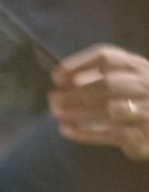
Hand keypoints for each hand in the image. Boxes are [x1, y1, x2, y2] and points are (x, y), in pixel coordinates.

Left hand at [48, 44, 148, 160]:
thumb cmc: (136, 102)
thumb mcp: (123, 83)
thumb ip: (97, 80)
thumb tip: (61, 82)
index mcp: (137, 66)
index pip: (106, 57)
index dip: (77, 65)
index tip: (56, 76)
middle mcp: (145, 83)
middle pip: (107, 83)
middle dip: (76, 92)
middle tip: (53, 100)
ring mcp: (147, 109)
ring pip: (110, 108)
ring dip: (79, 111)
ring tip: (58, 114)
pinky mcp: (143, 134)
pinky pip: (111, 133)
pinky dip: (85, 132)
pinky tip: (67, 130)